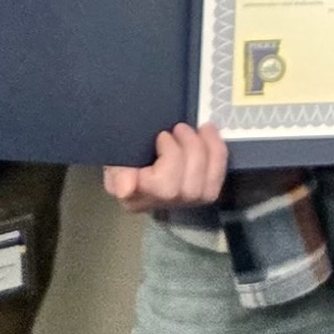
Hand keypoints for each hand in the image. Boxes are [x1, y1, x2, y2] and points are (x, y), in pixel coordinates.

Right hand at [102, 123, 227, 212]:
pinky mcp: (203, 195)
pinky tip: (208, 134)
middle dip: (185, 152)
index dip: (167, 165)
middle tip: (178, 128)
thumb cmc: (127, 152)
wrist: (144, 150)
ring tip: (192, 129)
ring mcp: (183, 203)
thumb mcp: (115, 157)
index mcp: (133, 196)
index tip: (160, 137)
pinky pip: (217, 179)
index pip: (156, 189)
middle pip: (180, 190)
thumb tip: (125, 189)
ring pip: (202, 188)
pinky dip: (217, 153)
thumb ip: (117, 171)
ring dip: (203, 151)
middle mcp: (159, 204)